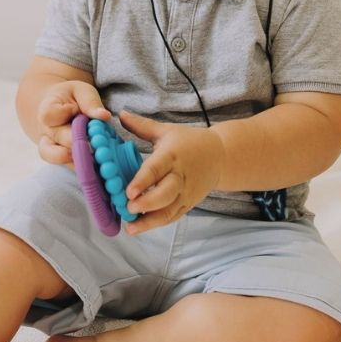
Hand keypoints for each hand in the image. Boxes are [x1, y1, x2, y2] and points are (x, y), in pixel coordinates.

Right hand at [36, 81, 110, 170]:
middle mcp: (46, 132)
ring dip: (80, 159)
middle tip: (97, 141)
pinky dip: (85, 167)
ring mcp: (51, 148)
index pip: (49, 115)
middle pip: (60, 140)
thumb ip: (90, 102)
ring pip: (58, 159)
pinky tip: (100, 165)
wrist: (59, 108)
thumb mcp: (81, 91)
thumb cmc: (72, 97)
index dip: (65, 114)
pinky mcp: (62, 160)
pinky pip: (70, 167)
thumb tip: (104, 116)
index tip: (77, 110)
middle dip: (80, 141)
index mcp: (47, 110)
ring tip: (97, 157)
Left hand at [118, 109, 224, 234]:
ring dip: (150, 221)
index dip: (143, 181)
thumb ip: (141, 125)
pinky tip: (141, 227)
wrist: (220, 156)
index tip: (129, 192)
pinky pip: (173, 216)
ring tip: (130, 227)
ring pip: (169, 210)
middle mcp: (180, 176)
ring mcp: (186, 193)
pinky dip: (157, 223)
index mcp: (172, 155)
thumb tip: (120, 114)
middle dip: (147, 203)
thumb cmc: (189, 141)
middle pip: (166, 194)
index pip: (156, 169)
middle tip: (128, 208)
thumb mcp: (166, 130)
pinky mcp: (188, 204)